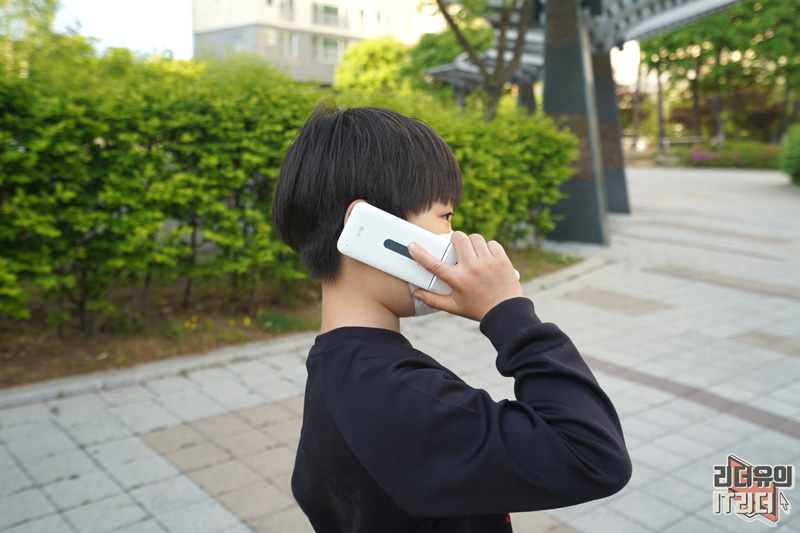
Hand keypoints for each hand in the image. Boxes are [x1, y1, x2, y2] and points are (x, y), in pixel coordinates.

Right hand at [407, 231, 523, 321]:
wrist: (506, 313)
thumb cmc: (478, 309)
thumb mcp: (454, 307)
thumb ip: (433, 300)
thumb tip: (416, 293)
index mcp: (458, 280)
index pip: (434, 264)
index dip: (420, 253)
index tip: (412, 245)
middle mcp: (472, 268)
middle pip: (458, 238)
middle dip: (455, 238)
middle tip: (456, 245)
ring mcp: (488, 262)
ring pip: (475, 238)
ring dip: (472, 242)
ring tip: (473, 252)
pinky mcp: (502, 260)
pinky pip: (492, 243)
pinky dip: (489, 248)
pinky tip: (487, 256)